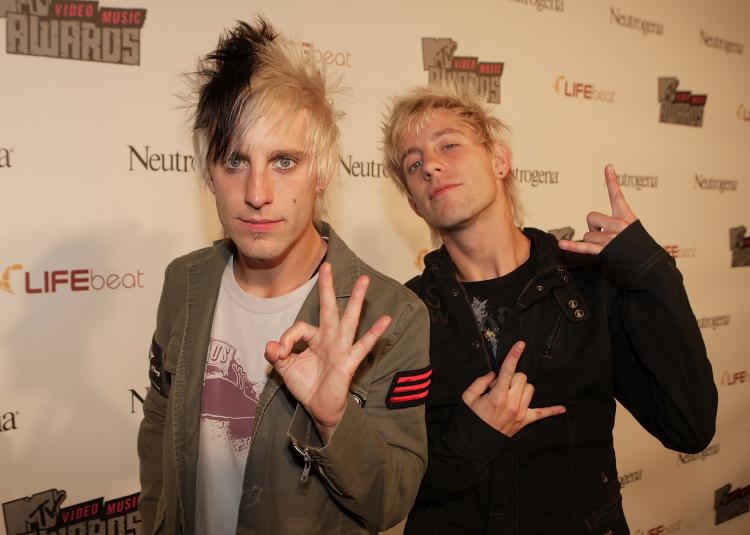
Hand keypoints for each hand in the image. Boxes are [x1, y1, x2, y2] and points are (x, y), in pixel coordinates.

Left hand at [265, 262, 391, 442]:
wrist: (320, 409)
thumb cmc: (307, 386)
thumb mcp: (286, 369)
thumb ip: (277, 355)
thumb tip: (270, 345)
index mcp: (314, 339)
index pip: (300, 327)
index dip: (286, 338)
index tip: (279, 352)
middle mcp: (329, 338)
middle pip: (329, 308)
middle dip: (327, 287)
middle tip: (328, 265)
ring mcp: (341, 348)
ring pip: (349, 319)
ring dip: (356, 300)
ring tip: (364, 281)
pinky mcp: (349, 361)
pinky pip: (363, 345)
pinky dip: (374, 333)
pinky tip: (385, 320)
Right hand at [461, 341, 565, 435]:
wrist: (475, 443)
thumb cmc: (471, 420)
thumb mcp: (468, 397)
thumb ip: (480, 382)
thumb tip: (493, 375)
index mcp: (497, 396)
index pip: (508, 370)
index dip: (514, 355)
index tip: (521, 344)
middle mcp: (512, 403)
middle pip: (521, 377)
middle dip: (511, 377)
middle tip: (499, 385)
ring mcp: (520, 412)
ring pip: (530, 388)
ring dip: (521, 387)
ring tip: (509, 394)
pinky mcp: (525, 421)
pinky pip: (542, 414)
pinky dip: (552, 410)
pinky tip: (562, 409)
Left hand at [557, 164, 636, 254]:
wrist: (648, 263)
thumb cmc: (638, 246)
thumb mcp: (632, 228)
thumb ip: (615, 222)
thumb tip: (594, 227)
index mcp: (626, 216)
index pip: (617, 195)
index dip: (612, 181)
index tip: (607, 166)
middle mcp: (618, 224)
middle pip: (591, 217)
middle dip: (593, 227)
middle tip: (605, 235)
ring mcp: (611, 237)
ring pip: (587, 234)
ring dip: (593, 241)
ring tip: (608, 247)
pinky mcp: (604, 251)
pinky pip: (584, 247)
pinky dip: (572, 246)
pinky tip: (561, 244)